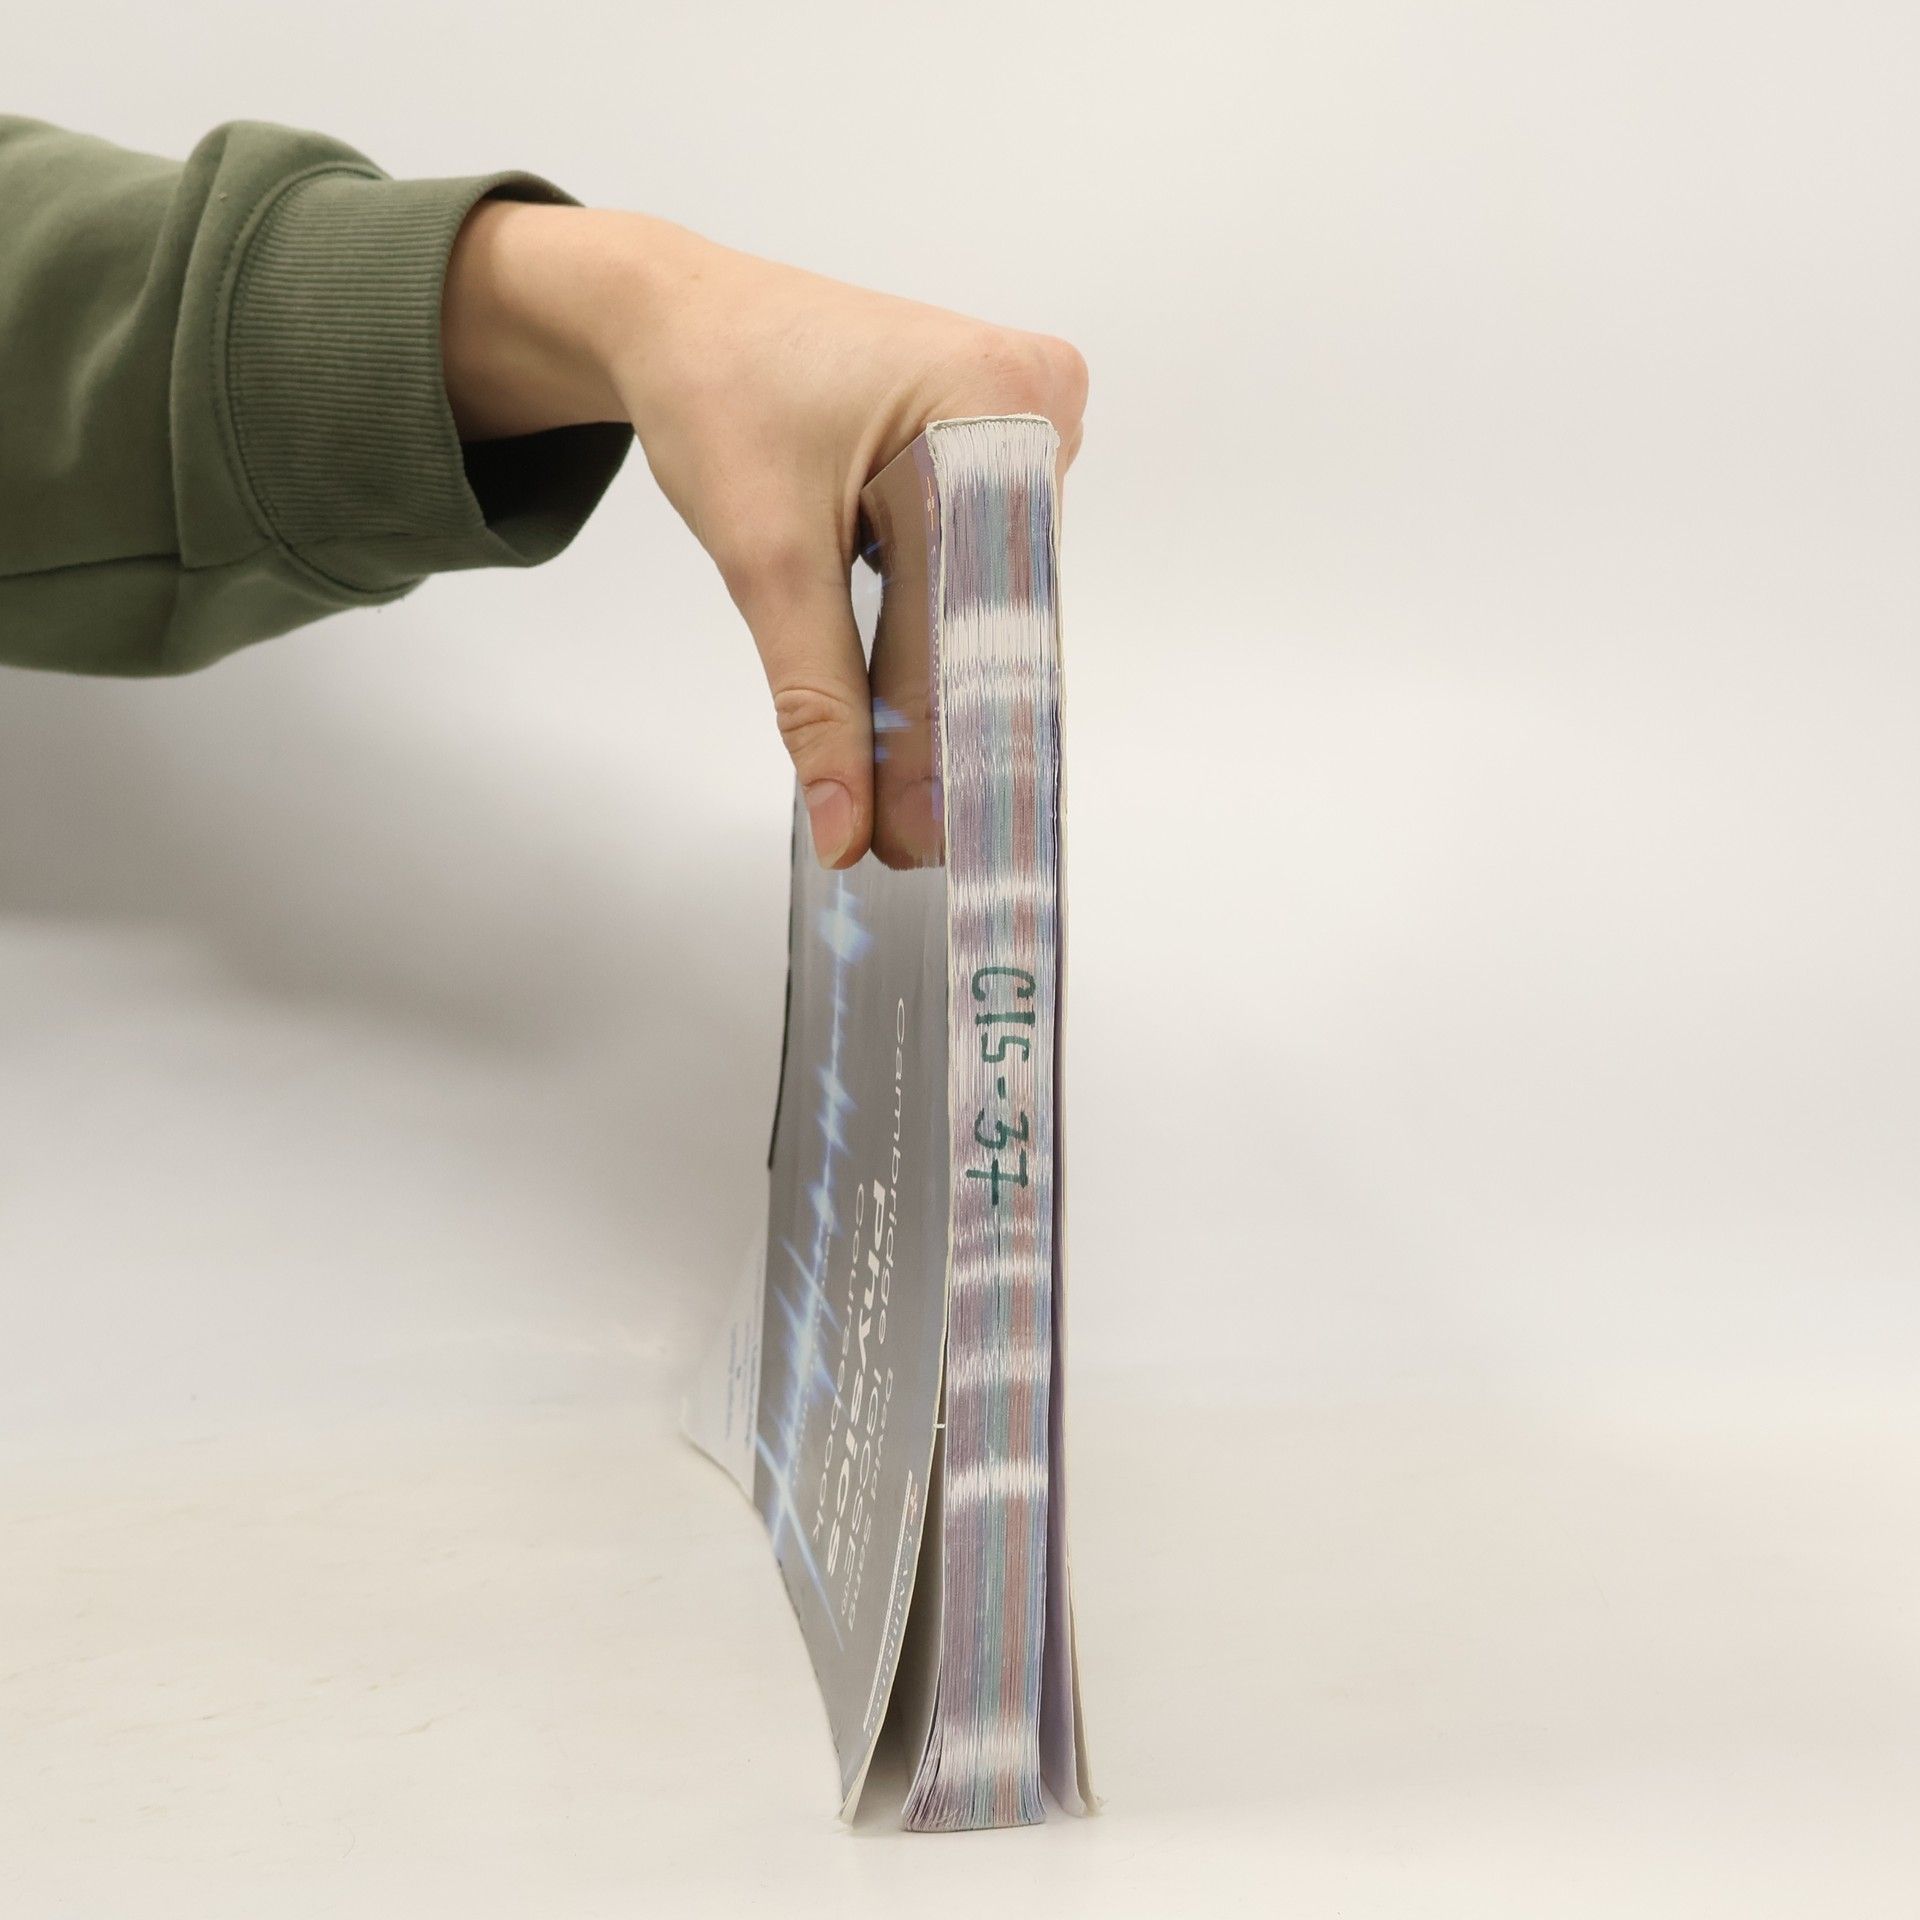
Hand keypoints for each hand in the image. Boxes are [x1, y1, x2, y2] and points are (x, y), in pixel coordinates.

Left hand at [441, 200, 1087, 867]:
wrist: (680, 316)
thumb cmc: (717, 392)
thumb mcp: (765, 556)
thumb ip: (815, 697)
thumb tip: (845, 823)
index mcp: (997, 399)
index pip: (983, 609)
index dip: (948, 738)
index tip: (920, 838)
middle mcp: (1039, 400)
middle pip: (998, 609)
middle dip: (944, 726)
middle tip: (906, 841)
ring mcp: (1031, 418)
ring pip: (993, 600)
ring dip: (942, 684)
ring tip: (907, 794)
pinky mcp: (1004, 442)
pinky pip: (984, 567)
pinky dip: (939, 635)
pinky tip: (911, 705)